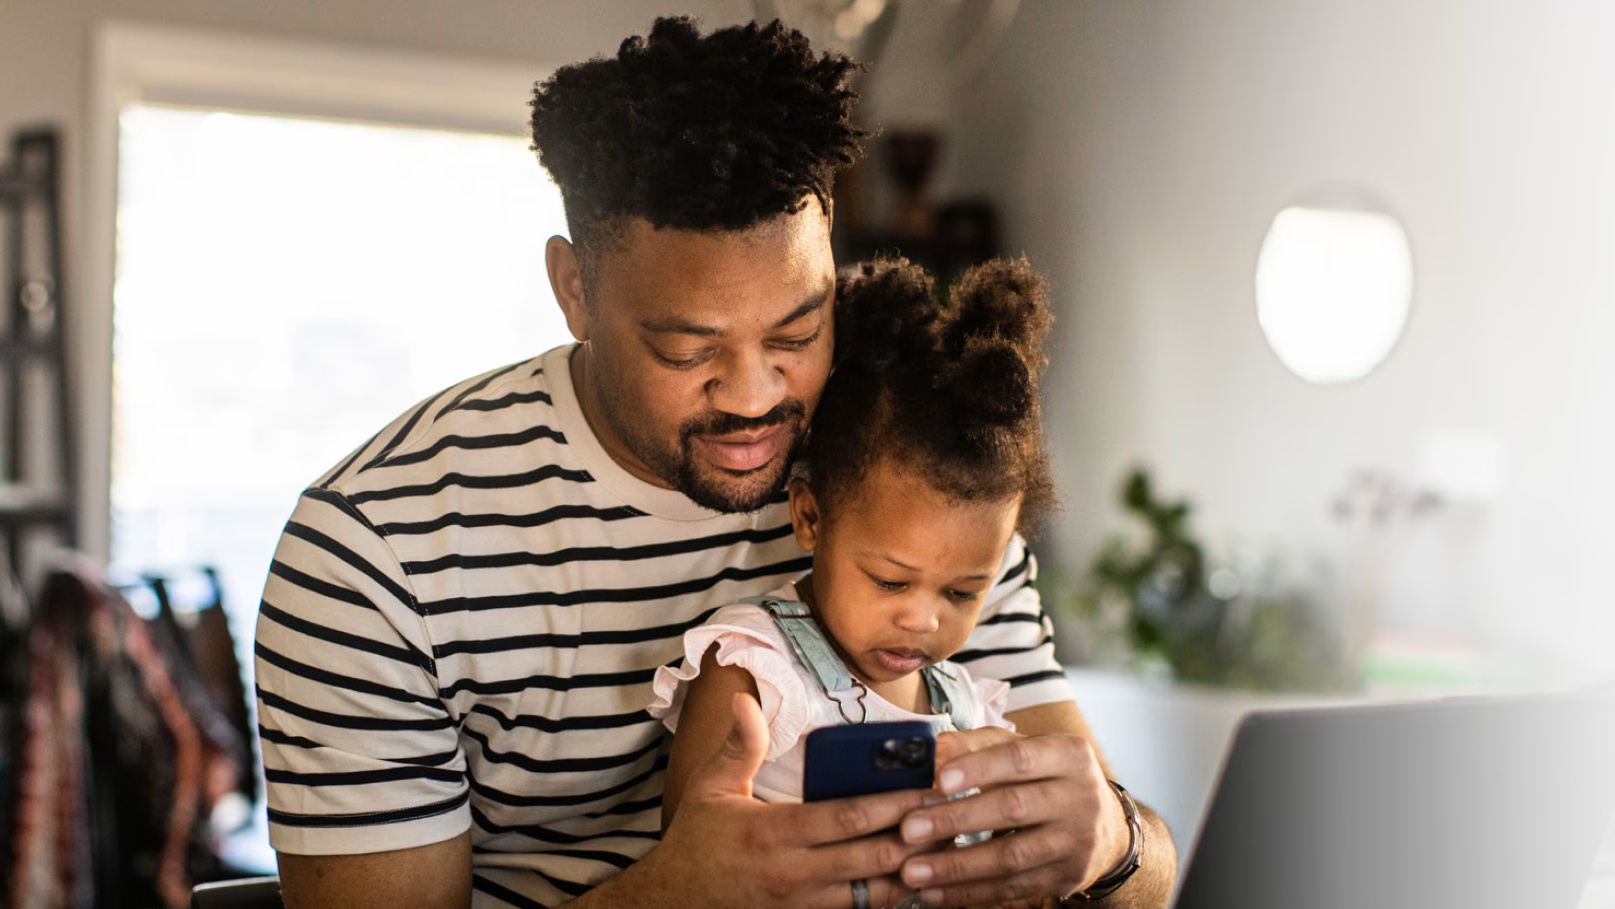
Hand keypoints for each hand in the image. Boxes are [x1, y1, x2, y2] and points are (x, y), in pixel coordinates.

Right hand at [632, 694, 933, 908]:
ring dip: (913, 873)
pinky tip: (915, 883)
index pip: (847, 818)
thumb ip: (737, 746)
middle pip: (872, 858)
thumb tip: (745, 698)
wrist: (674, 903)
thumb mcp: (710, 788)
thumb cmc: (697, 840)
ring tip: (949, 850)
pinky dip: (889, 901)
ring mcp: (803, 906)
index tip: (928, 787)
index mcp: (774, 834)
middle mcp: (794, 875)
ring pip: (874, 895)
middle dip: (917, 837)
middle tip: (956, 816)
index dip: (892, 804)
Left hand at [895, 727, 1129, 905]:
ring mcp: (1076, 842)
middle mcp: (1080, 797)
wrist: (1105, 827)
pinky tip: (935, 892)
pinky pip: (1013, 888)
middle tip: (909, 829)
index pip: (1019, 758)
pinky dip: (970, 892)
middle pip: (1013, 808)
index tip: (936, 780)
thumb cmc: (1046, 778)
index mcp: (1069, 755)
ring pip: (1011, 856)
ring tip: (913, 870)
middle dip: (956, 819)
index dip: (977, 769)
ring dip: (957, 866)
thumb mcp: (1023, 750)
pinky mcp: (1066, 878)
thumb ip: (976, 745)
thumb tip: (930, 750)